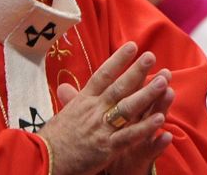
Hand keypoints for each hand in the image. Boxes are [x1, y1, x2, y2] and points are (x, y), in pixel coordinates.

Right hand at [38, 42, 173, 174]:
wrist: (42, 161)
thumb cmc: (53, 139)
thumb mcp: (62, 114)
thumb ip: (70, 100)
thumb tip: (65, 86)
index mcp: (83, 100)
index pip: (103, 75)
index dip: (118, 60)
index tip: (132, 45)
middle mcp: (94, 110)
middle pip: (119, 87)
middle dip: (136, 71)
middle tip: (151, 56)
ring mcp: (101, 128)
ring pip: (127, 108)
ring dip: (147, 94)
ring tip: (164, 81)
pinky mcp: (106, 148)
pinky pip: (129, 136)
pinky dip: (145, 127)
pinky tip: (160, 118)